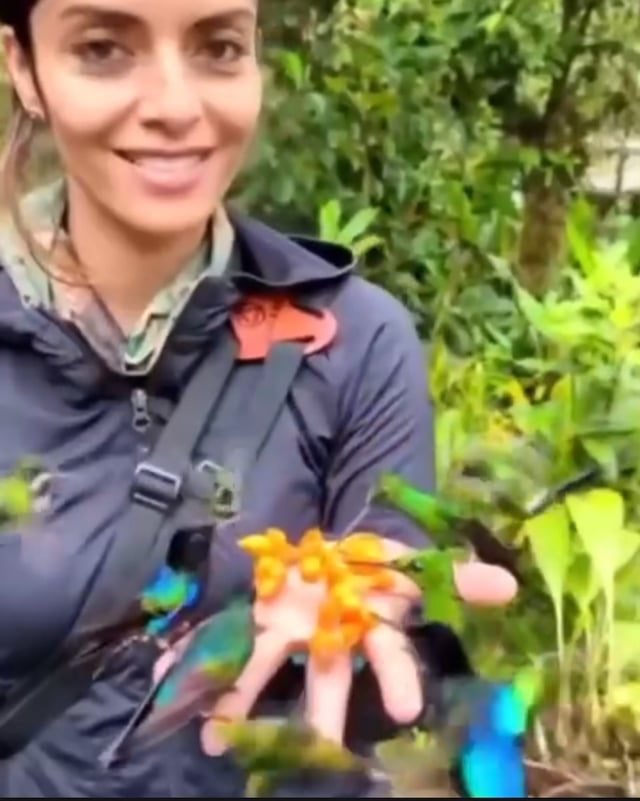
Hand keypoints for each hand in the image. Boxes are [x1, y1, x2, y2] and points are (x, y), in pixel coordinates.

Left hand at [196, 536, 516, 753]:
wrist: (323, 552)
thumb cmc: (367, 565)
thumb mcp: (409, 560)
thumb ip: (455, 575)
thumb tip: (512, 585)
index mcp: (363, 624)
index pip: (387, 652)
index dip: (397, 676)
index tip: (407, 710)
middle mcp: (323, 638)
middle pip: (325, 680)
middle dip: (321, 719)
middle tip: (319, 757)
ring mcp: (283, 632)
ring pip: (265, 671)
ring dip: (241, 703)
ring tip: (217, 738)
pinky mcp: (251, 621)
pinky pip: (223, 640)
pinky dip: (195, 658)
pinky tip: (168, 677)